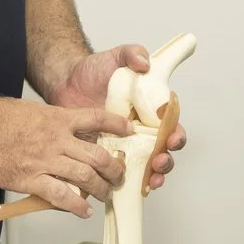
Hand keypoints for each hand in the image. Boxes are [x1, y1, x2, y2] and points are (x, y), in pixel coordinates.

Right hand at [0, 97, 126, 217]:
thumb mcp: (30, 110)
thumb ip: (50, 120)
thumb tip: (61, 128)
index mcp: (57, 119)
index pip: (96, 119)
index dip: (116, 126)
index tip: (129, 131)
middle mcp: (57, 139)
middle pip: (97, 155)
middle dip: (113, 169)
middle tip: (119, 176)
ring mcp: (45, 160)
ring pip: (84, 177)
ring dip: (100, 189)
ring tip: (106, 195)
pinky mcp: (30, 179)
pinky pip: (60, 195)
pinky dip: (75, 205)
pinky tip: (83, 211)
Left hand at [50, 45, 190, 189]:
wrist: (66, 83)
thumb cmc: (94, 71)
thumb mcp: (115, 57)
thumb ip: (132, 54)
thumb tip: (145, 63)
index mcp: (151, 112)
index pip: (172, 127)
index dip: (177, 136)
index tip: (172, 139)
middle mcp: (141, 132)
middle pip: (163, 154)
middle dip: (166, 162)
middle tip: (158, 162)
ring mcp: (124, 147)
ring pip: (145, 169)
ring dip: (152, 178)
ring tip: (149, 180)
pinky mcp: (105, 156)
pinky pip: (118, 175)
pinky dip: (124, 185)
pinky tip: (124, 189)